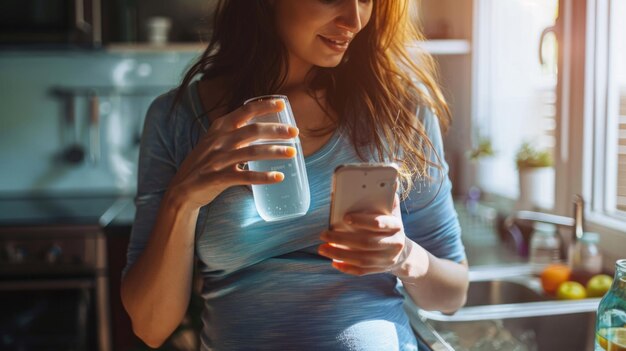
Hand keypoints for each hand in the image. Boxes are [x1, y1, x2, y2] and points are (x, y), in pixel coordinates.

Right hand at [167, 98, 298, 208]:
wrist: (181, 190)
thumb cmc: (204, 164)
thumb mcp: (214, 142)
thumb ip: (233, 133)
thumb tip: (262, 127)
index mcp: (219, 128)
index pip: (244, 111)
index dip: (264, 106)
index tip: (282, 104)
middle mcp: (219, 141)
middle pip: (253, 130)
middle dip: (276, 130)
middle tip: (295, 133)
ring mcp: (218, 159)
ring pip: (252, 152)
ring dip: (274, 152)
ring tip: (292, 153)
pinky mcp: (218, 178)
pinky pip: (245, 176)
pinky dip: (263, 177)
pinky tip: (278, 177)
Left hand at [318, 194, 421, 276]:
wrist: (403, 252)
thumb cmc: (390, 226)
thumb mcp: (392, 211)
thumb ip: (387, 197)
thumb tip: (391, 179)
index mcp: (396, 226)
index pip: (379, 223)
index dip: (362, 221)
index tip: (345, 217)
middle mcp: (393, 244)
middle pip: (366, 243)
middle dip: (342, 239)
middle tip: (324, 234)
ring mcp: (386, 259)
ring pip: (361, 259)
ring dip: (339, 254)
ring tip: (322, 248)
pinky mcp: (379, 269)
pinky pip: (361, 271)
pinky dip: (346, 268)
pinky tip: (333, 262)